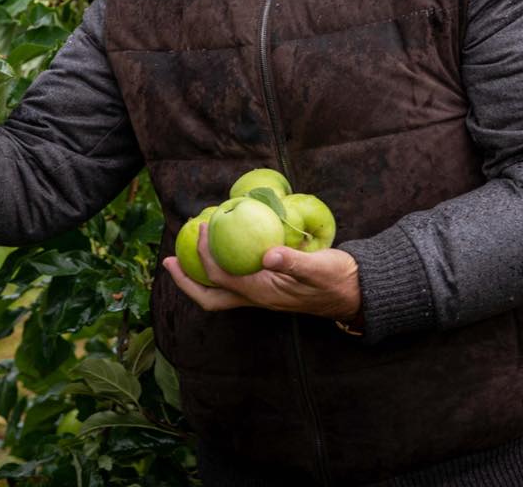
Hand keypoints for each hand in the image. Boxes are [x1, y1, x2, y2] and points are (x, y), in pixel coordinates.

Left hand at [162, 223, 361, 321]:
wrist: (354, 291)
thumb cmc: (337, 278)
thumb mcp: (318, 267)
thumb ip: (293, 262)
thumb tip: (268, 255)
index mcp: (263, 293)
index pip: (222, 276)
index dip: (205, 253)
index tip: (203, 224)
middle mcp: (257, 299)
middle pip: (211, 298)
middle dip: (186, 281)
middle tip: (167, 262)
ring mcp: (261, 297)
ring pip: (219, 295)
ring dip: (197, 279)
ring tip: (181, 260)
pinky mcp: (267, 290)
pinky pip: (232, 285)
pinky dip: (218, 272)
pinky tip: (218, 253)